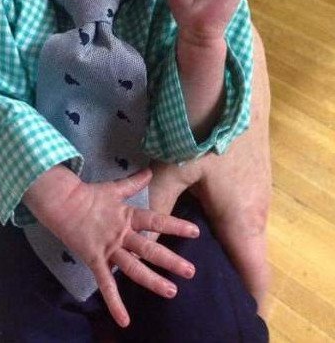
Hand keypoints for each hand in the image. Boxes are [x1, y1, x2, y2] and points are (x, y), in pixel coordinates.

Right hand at [24, 166, 199, 327]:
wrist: (62, 203)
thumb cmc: (89, 195)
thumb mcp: (113, 188)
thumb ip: (133, 182)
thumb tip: (148, 170)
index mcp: (127, 215)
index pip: (156, 220)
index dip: (175, 226)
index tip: (195, 231)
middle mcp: (121, 233)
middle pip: (149, 248)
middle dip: (171, 260)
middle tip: (191, 271)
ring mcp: (108, 248)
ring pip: (133, 268)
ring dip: (152, 281)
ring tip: (171, 291)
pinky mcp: (95, 260)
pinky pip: (106, 285)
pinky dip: (115, 303)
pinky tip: (125, 321)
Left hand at [148, 29, 271, 314]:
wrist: (230, 92)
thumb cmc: (201, 133)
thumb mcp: (171, 169)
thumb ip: (157, 204)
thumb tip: (142, 231)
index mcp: (240, 220)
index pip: (254, 275)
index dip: (247, 298)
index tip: (232, 311)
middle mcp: (257, 213)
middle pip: (250, 258)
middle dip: (232, 275)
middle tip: (205, 284)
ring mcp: (261, 195)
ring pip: (248, 235)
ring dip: (231, 250)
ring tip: (205, 259)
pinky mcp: (257, 181)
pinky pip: (247, 216)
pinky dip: (233, 229)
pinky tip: (212, 222)